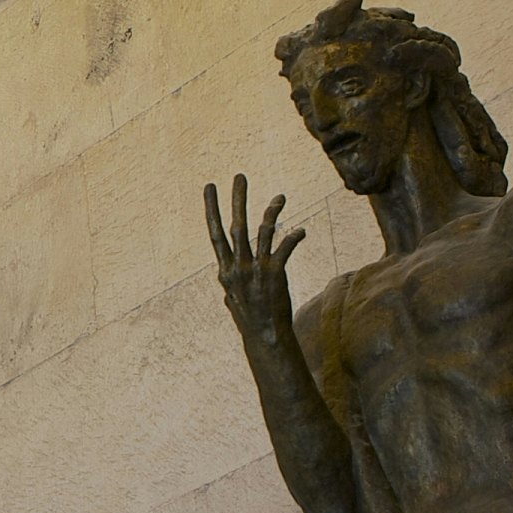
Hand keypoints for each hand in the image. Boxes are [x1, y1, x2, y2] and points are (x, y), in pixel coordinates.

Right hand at [203, 174, 306, 349]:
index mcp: (225, 270)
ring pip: (262, 231)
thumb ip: (230, 288)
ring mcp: (255, 269)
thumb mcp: (234, 301)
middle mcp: (237, 266)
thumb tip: (226, 289)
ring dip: (271, 211)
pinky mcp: (274, 273)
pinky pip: (285, 247)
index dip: (213, 209)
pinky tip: (301, 230)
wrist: (265, 336)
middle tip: (239, 176)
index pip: (216, 233)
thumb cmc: (251, 320)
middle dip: (236, 199)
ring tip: (280, 197)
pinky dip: (293, 237)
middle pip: (235, 226)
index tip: (210, 187)